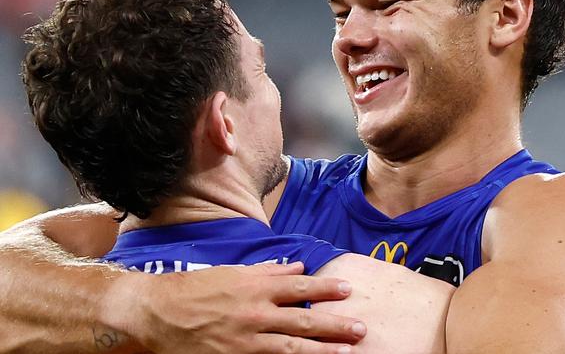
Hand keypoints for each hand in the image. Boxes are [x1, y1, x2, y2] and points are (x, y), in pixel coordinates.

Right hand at [106, 262, 365, 353]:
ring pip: (292, 347)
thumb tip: (297, 266)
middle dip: (334, 325)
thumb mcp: (232, 272)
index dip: (326, 288)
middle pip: (303, 320)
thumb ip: (267, 271)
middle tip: (361, 328)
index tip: (348, 289)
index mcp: (255, 287)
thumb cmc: (194, 289)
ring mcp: (246, 340)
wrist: (157, 314)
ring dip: (321, 350)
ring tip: (346, 353)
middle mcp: (255, 313)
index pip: (300, 287)